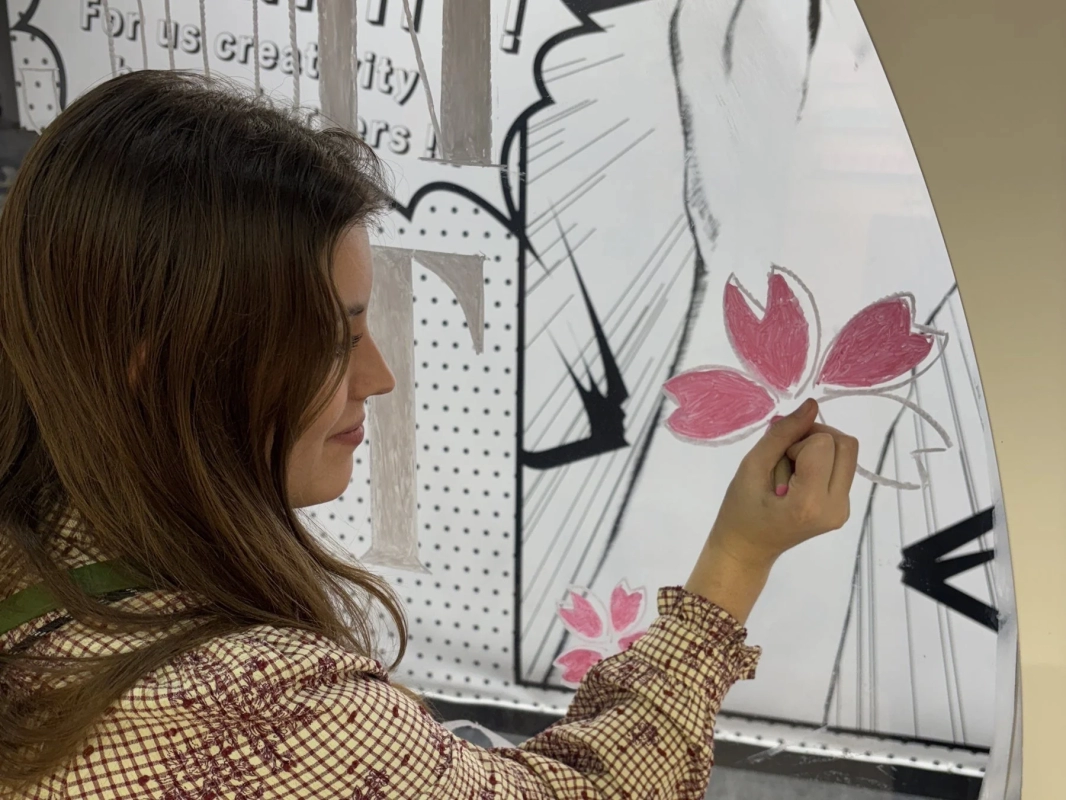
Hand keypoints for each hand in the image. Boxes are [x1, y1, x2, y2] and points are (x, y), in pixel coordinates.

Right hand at [683, 399, 857, 622]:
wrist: (747, 549)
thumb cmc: (740, 511)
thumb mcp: (751, 467)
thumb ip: (782, 435)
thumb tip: (811, 405)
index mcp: (810, 502)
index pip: (823, 443)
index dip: (797, 441)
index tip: (776, 459)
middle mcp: (836, 507)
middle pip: (845, 444)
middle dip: (814, 439)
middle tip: (786, 457)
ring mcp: (843, 510)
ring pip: (846, 453)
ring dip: (818, 450)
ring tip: (791, 471)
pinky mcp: (843, 508)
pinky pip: (842, 467)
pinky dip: (821, 463)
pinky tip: (798, 479)